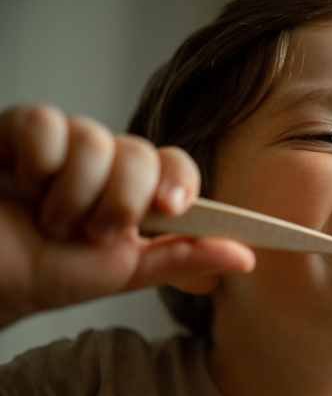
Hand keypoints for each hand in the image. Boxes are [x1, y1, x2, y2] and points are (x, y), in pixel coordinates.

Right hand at [0, 104, 254, 326]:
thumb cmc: (50, 273)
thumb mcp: (125, 271)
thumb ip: (182, 258)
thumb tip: (246, 257)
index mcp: (137, 192)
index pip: (176, 165)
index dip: (178, 181)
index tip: (173, 208)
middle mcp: (107, 161)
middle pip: (140, 153)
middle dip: (118, 202)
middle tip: (91, 233)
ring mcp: (66, 143)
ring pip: (95, 139)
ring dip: (71, 194)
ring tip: (49, 219)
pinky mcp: (21, 130)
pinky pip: (44, 122)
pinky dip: (36, 162)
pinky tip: (23, 181)